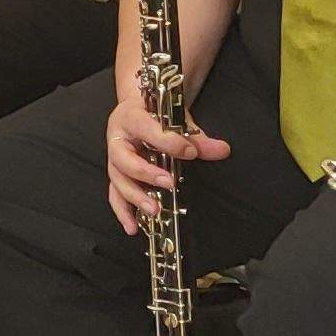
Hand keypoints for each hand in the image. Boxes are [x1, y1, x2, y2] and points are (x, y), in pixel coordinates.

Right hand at [103, 78, 226, 236]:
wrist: (136, 108)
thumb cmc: (154, 113)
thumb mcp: (176, 118)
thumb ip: (198, 137)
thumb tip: (221, 150)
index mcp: (130, 117)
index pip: (145, 128)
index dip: (167, 141)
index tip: (190, 152)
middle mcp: (117, 139)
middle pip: (123, 159)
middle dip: (146, 173)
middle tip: (168, 183)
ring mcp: (114, 159)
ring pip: (118, 180)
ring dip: (135, 197)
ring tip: (154, 209)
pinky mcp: (116, 175)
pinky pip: (115, 195)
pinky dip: (123, 212)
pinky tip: (132, 227)